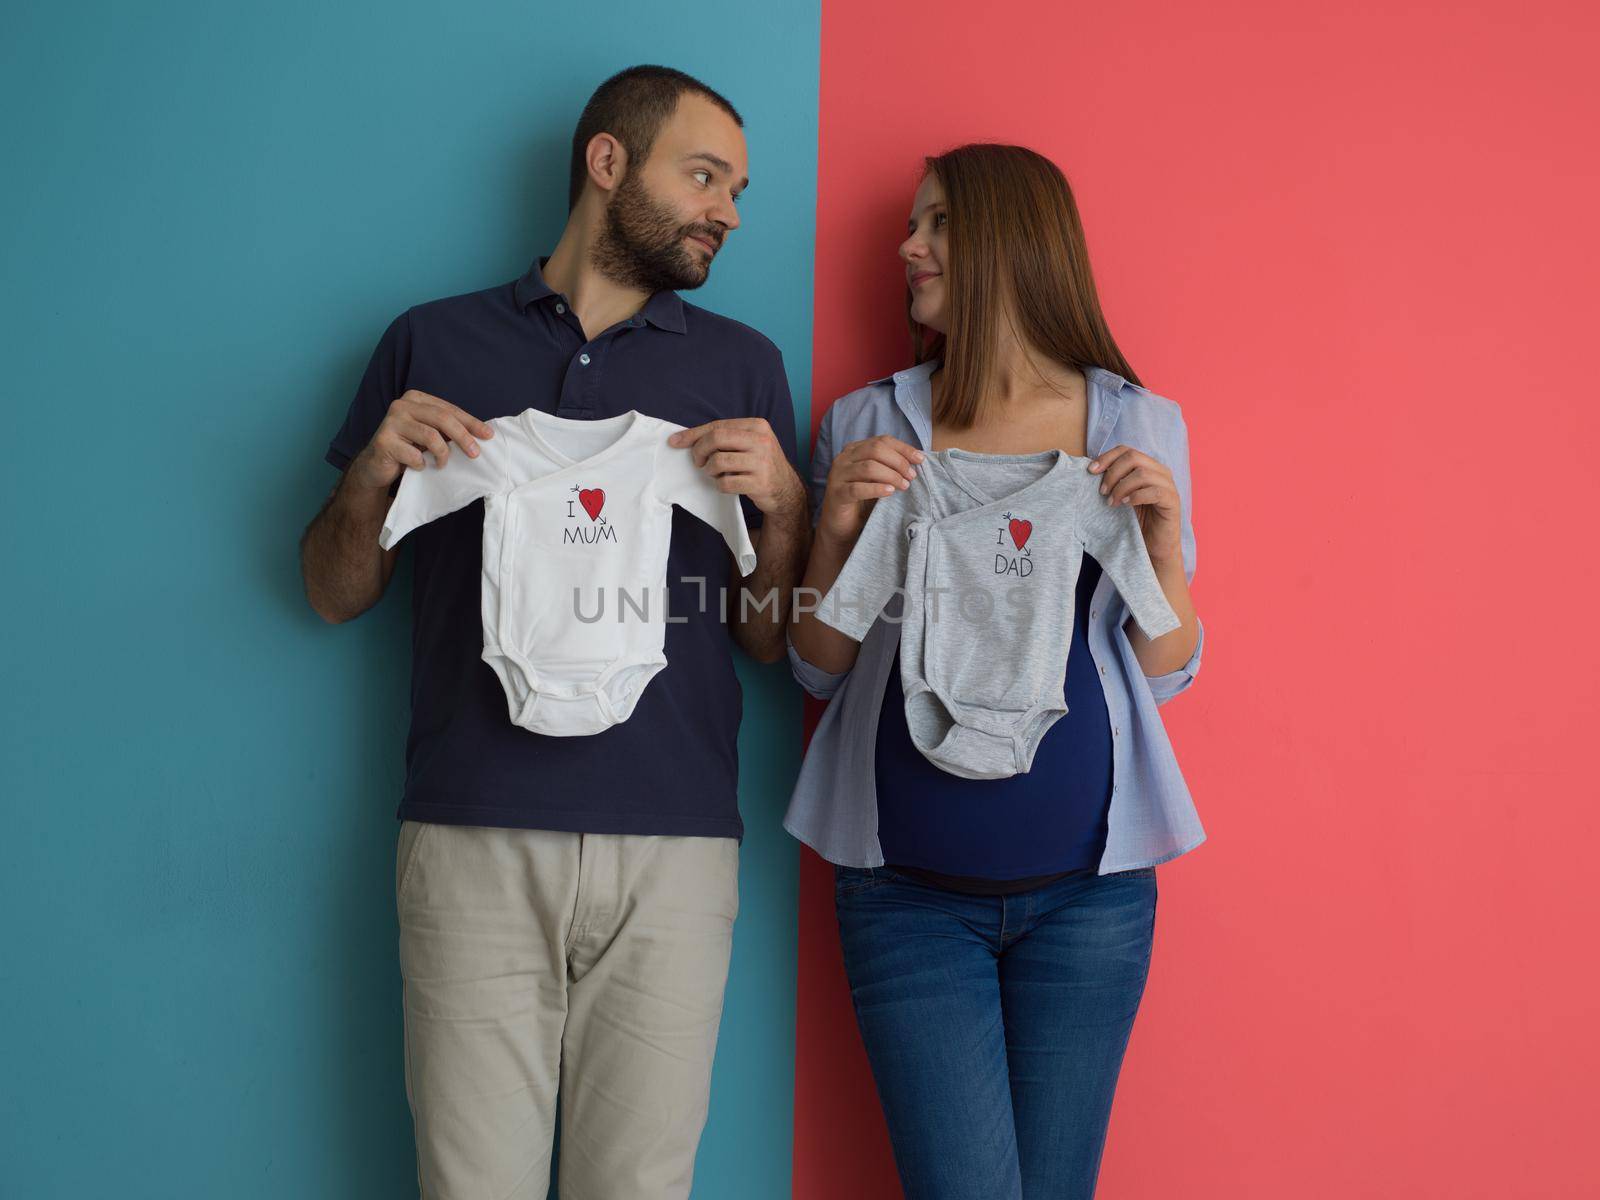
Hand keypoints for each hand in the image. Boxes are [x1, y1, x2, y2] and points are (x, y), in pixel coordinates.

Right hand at [349, 390, 495, 491]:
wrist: (376, 465)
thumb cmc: (409, 448)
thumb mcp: (430, 434)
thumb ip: (449, 429)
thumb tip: (483, 434)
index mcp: (416, 398)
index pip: (449, 409)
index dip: (470, 423)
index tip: (488, 436)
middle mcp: (402, 405)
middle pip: (442, 418)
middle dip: (463, 436)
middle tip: (475, 453)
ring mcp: (390, 422)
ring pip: (430, 436)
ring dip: (442, 454)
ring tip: (442, 464)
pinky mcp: (384, 441)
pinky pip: (414, 455)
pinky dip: (421, 464)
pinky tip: (419, 466)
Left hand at [667, 418, 804, 518]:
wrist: (785, 489)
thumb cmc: (759, 464)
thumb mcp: (749, 443)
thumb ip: (725, 437)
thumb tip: (683, 438)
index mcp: (757, 426)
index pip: (718, 426)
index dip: (693, 434)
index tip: (675, 442)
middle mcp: (761, 441)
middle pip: (716, 439)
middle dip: (699, 451)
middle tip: (698, 462)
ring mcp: (762, 462)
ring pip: (719, 462)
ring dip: (710, 470)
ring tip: (715, 473)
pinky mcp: (760, 483)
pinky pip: (726, 483)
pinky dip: (720, 485)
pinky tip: (727, 483)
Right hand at [816, 434, 924, 547]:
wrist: (841, 525)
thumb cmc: (863, 500)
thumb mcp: (878, 478)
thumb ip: (891, 466)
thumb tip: (917, 460)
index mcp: (854, 450)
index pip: (882, 441)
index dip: (903, 448)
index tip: (920, 460)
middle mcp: (843, 458)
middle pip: (875, 450)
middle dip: (898, 462)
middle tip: (911, 476)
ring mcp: (837, 475)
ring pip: (868, 467)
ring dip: (891, 476)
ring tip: (904, 486)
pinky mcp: (836, 494)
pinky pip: (857, 489)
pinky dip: (876, 489)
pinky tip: (889, 492)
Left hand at [1088, 444, 1181, 564]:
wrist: (1153, 547)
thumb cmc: (1136, 522)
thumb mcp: (1121, 497)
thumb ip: (1113, 482)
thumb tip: (1091, 469)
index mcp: (1148, 467)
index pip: (1126, 450)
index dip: (1107, 457)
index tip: (1090, 471)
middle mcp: (1160, 472)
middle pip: (1133, 457)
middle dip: (1112, 473)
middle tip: (1102, 492)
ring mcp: (1168, 485)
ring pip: (1142, 473)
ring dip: (1122, 487)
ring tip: (1112, 502)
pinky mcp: (1173, 501)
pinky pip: (1155, 491)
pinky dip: (1137, 496)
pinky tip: (1126, 505)